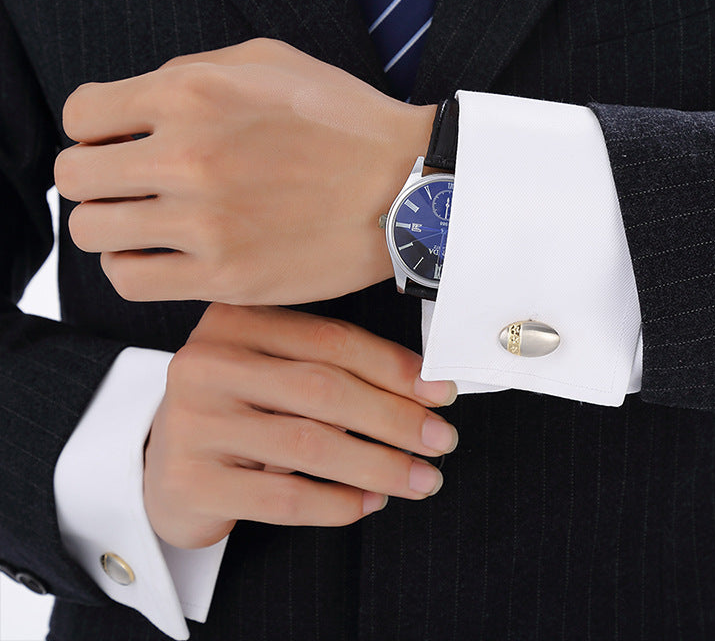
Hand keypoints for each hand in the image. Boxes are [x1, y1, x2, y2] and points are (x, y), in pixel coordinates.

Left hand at [55, 39, 435, 304]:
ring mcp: (205, 224)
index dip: (94, 129)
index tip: (118, 141)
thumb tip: (132, 105)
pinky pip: (130, 281)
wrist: (407, 187)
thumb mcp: (268, 60)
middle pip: (75, 177)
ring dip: (110, 224)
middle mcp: (188, 157)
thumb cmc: (343, 120)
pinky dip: (133, 267)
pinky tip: (162, 254)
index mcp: (192, 94)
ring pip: (93, 233)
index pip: (81, 115)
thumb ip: (188, 71)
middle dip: (94, 178)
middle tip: (127, 184)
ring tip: (144, 222)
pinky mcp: (225, 278)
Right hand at [144, 303, 457, 548]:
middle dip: (396, 418)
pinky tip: (371, 503)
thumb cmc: (237, 410)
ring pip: (311, 444)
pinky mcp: (191, 480)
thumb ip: (331, 367)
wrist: (163, 466)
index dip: (395, 368)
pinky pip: (284, 498)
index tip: (441, 393)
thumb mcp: (274, 370)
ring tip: (421, 478)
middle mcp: (208, 362)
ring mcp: (194, 422)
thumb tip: (424, 386)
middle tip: (441, 440)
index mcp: (236, 320)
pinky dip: (339, 503)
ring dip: (380, 465)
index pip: (331, 339)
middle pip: (325, 389)